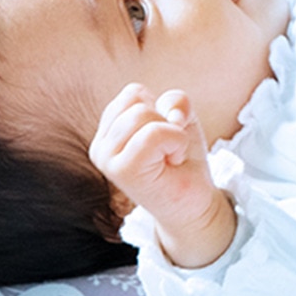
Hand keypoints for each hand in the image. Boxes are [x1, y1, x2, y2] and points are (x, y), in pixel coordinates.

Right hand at [90, 84, 234, 267]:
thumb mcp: (180, 118)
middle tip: (168, 151)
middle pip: (137, 103)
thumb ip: (175, 100)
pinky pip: (153, 134)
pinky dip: (176, 142)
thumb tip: (173, 115)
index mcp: (108, 131)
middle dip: (166, 123)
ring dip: (172, 134)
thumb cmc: (183, 159)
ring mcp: (106, 159)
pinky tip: (172, 162)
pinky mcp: (121, 170)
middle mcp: (100, 146)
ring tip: (168, 157)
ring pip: (143, 115)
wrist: (194, 202)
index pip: (133, 93)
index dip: (160, 109)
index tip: (164, 138)